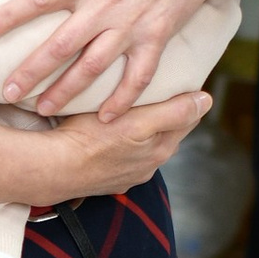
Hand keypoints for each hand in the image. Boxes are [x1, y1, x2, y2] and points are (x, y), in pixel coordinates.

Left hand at [0, 0, 250, 115]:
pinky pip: (138, 75)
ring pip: (93, 65)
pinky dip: (123, 98)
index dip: (9, 15)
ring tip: (44, 110)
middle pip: (61, 44)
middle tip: (8, 93)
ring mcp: (133, 22)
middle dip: (32, 71)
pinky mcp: (159, 35)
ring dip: (67, 91)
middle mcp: (107, 2)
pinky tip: (105, 118)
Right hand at [18, 85, 210, 203]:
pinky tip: (107, 135)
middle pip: (165, 131)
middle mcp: (148, 166)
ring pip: (142, 144)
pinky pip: (119, 156)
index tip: (177, 78)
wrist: (51, 168)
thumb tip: (207, 100)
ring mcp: (125, 175)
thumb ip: (175, 112)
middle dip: (163, 112)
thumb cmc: (91, 140)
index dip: (185, 96)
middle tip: (153, 87)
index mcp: (161, 149)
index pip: (186, 117)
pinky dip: (119, 144)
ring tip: (129, 108)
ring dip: (139, 129)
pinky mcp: (104, 179)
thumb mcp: (139, 122)